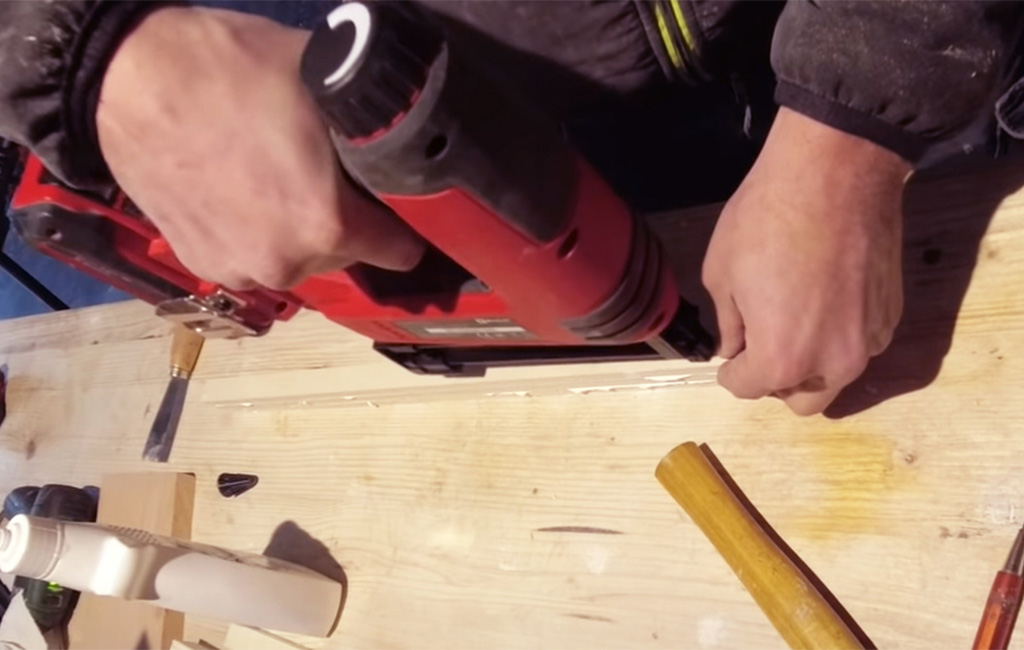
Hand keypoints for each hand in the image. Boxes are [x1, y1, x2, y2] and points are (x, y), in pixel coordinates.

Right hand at [96, 7, 423, 289]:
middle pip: (348, 254)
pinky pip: (252, 258)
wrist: (129, 79)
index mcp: (327, 226)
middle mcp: (285, 263)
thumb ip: (375, 130)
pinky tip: (240, 192)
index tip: (397, 205)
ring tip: (275, 179)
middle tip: (323, 174)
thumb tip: (402, 141)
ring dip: (298, 231)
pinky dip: (254, 234)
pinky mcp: (201, 263)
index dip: (405, 222)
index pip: (400, 250)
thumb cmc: (227, 72)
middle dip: (346, 221)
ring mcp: (238, 270)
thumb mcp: (327, 86)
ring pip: (299, 259)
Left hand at [701, 107, 910, 414]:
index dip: (731, 369)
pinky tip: (826, 296)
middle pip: (800, 401)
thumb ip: (728, 325)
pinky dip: (838, 335)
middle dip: (776, 379)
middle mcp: (832, 363)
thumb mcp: (721, 274)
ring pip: (834, 377)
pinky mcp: (892, 316)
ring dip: (811, 362)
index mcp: (782, 359)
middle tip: (761, 342)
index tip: (731, 347)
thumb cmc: (766, 219)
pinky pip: (858, 345)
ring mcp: (869, 341)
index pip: (746, 388)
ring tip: (794, 316)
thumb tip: (734, 348)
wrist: (837, 171)